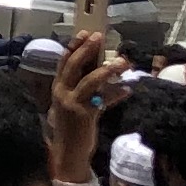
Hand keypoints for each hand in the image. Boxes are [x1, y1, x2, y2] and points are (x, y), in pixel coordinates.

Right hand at [43, 31, 123, 185]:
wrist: (68, 152)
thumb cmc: (72, 126)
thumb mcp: (71, 103)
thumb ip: (81, 87)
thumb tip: (100, 68)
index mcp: (57, 87)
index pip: (63, 62)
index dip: (74, 46)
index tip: (85, 33)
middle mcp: (62, 93)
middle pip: (74, 66)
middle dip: (87, 49)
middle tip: (99, 37)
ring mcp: (72, 104)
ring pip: (89, 81)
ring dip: (107, 70)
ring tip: (122, 62)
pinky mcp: (84, 115)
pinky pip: (103, 100)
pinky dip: (116, 94)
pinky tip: (127, 90)